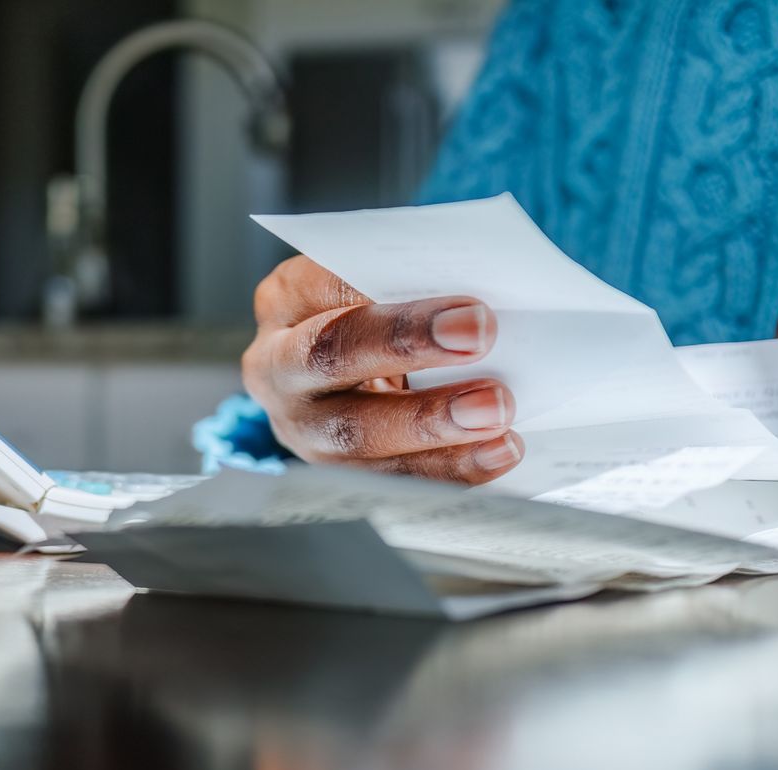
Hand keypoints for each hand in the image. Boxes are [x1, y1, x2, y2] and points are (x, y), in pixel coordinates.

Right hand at [242, 255, 523, 482]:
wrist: (360, 368)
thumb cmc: (380, 313)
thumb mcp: (381, 284)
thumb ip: (414, 282)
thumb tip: (480, 292)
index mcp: (286, 299)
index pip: (331, 288)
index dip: (395, 298)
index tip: (469, 309)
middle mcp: (278, 366)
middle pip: (331, 357)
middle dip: (408, 348)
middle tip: (480, 341)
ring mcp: (300, 427)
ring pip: (356, 435)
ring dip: (433, 425)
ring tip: (498, 412)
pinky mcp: (336, 472)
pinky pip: (391, 480)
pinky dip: (451, 468)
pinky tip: (500, 451)